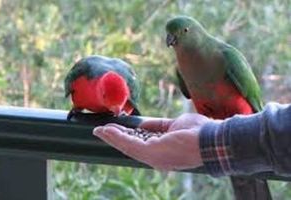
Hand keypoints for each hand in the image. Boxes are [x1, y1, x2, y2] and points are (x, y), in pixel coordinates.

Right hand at [93, 113, 211, 170]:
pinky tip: (108, 131)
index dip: (125, 138)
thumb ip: (156, 125)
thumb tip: (142, 125)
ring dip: (112, 137)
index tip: (115, 130)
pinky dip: (117, 137)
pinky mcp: (151, 153)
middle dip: (115, 138)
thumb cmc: (196, 132)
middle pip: (130, 147)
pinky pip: (129, 144)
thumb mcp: (172, 125)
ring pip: (127, 146)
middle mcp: (155, 158)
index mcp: (161, 152)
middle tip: (101, 131)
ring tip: (100, 130)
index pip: (139, 145)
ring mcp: (153, 157)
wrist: (209, 138)